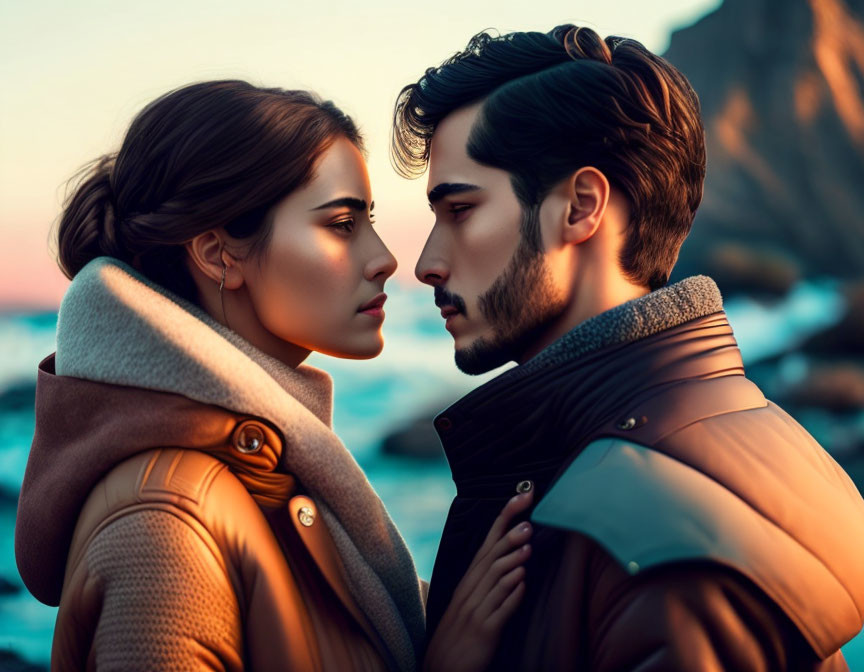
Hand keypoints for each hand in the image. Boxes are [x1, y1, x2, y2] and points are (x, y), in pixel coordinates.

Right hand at [423, 490, 533, 671]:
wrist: (441, 668)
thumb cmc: (460, 632)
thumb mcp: (471, 601)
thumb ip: (488, 581)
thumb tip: (513, 564)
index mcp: (469, 580)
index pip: (488, 541)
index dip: (505, 517)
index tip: (523, 496)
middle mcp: (470, 590)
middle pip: (490, 557)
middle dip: (509, 537)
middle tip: (529, 521)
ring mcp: (475, 610)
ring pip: (494, 580)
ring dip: (512, 562)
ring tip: (529, 548)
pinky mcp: (483, 631)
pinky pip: (499, 611)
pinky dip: (511, 596)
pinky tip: (523, 583)